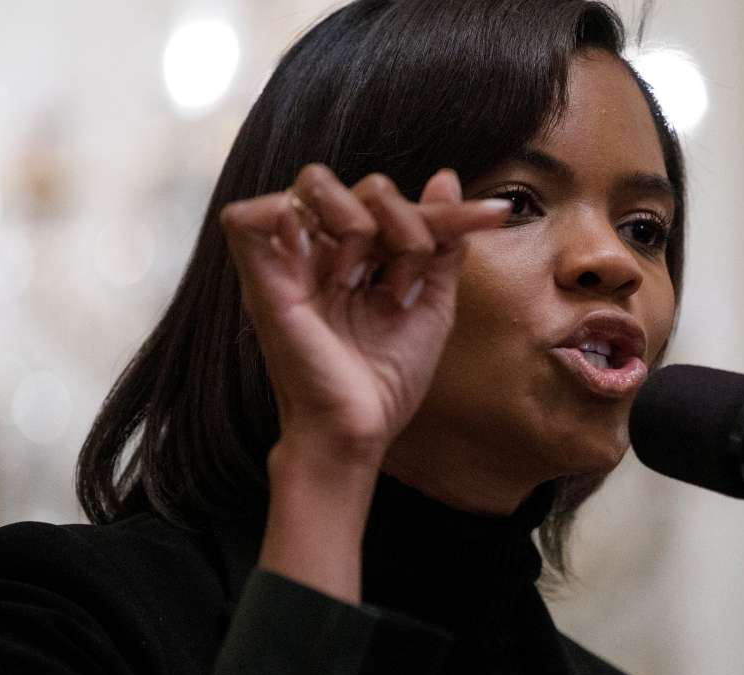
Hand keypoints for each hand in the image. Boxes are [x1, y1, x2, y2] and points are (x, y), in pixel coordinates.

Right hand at [220, 164, 510, 468]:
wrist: (359, 428)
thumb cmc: (387, 379)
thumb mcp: (432, 305)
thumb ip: (441, 242)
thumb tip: (445, 178)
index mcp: (361, 256)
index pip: (400, 203)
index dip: (448, 209)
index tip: (496, 214)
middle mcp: (324, 251)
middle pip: (366, 184)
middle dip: (405, 222)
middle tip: (406, 284)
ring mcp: (290, 262)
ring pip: (314, 182)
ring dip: (357, 221)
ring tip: (362, 280)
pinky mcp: (260, 280)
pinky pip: (247, 215)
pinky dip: (284, 219)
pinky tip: (322, 261)